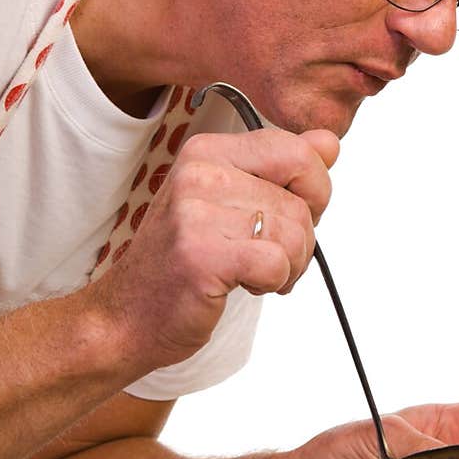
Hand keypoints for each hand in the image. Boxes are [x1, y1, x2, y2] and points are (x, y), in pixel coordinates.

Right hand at [86, 127, 339, 371]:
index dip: (312, 191)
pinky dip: (273, 282)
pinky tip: (245, 285)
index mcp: (208, 150)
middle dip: (302, 236)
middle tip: (271, 253)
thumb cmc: (182, 262)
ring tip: (252, 272)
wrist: (129, 316)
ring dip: (287, 265)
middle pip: (302, 197)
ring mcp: (196, 211)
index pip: (297, 150)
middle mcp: (200, 172)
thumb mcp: (233, 201)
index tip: (287, 216)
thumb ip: (282, 169)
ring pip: (295, 233)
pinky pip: (276, 263)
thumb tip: (329, 142)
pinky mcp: (201, 254)